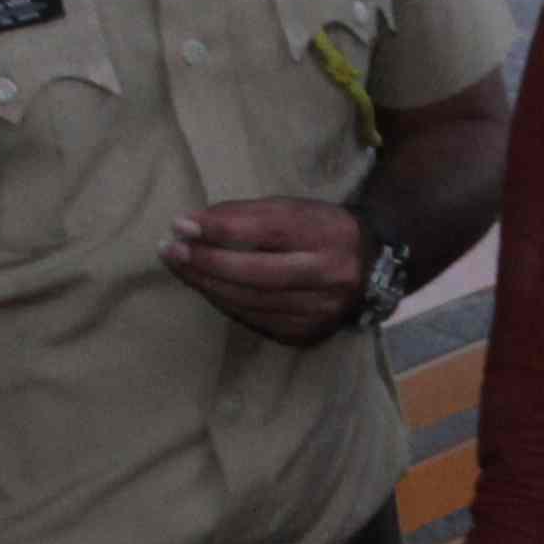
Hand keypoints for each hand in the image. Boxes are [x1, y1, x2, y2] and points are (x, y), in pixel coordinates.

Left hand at [164, 198, 368, 345]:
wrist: (373, 269)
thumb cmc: (320, 230)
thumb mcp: (292, 210)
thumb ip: (244, 215)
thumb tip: (189, 225)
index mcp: (327, 234)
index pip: (267, 231)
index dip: (221, 230)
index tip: (181, 225)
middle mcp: (328, 276)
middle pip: (257, 274)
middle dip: (207, 263)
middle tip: (170, 251)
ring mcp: (320, 311)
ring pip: (252, 302)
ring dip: (208, 285)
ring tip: (180, 267)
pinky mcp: (308, 334)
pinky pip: (256, 321)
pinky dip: (226, 303)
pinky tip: (207, 288)